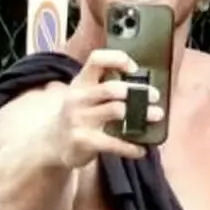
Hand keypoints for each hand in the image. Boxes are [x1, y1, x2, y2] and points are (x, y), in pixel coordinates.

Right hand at [47, 49, 162, 166]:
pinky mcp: (84, 141)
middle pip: (111, 88)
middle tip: (154, 96)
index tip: (134, 69)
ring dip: (141, 114)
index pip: (96, 60)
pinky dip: (131, 147)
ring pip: (116, 111)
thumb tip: (140, 86)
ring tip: (156, 116)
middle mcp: (79, 98)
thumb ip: (104, 87)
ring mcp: (80, 119)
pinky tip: (141, 149)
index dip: (117, 59)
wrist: (53, 143)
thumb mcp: (83, 95)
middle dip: (137, 92)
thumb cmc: (77, 116)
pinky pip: (113, 143)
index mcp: (81, 82)